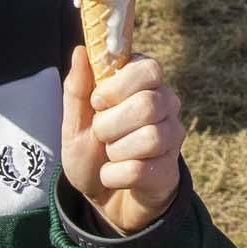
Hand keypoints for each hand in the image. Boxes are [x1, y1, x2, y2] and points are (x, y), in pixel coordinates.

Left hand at [63, 42, 186, 235]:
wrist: (102, 197)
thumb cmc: (91, 152)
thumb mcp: (74, 121)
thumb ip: (78, 88)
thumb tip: (81, 50)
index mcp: (144, 85)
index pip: (149, 68)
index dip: (119, 86)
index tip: (98, 101)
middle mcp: (166, 106)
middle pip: (148, 104)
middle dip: (110, 124)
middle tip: (100, 134)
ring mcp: (172, 138)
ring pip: (150, 138)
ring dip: (114, 151)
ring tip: (109, 155)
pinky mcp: (170, 171)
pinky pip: (140, 170)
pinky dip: (114, 175)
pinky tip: (114, 176)